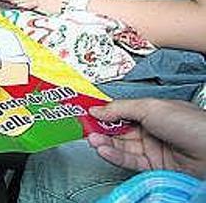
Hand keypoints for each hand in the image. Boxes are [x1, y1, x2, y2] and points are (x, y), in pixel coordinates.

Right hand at [87, 99, 205, 178]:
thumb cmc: (190, 124)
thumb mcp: (149, 107)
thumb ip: (120, 108)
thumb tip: (96, 109)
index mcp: (152, 112)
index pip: (121, 112)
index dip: (103, 112)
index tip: (86, 112)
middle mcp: (151, 130)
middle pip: (118, 130)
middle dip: (100, 128)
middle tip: (84, 127)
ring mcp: (152, 149)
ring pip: (121, 146)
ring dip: (104, 142)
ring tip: (92, 139)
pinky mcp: (153, 167)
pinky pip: (128, 160)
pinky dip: (113, 155)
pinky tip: (103, 149)